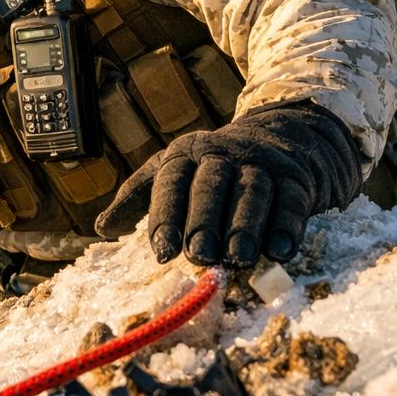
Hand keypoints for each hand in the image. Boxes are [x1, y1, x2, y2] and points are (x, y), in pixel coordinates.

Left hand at [93, 102, 360, 267]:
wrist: (278, 137)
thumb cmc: (210, 168)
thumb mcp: (170, 172)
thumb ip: (138, 199)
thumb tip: (101, 229)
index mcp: (183, 155)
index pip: (170, 183)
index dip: (165, 217)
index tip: (163, 253)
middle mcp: (221, 155)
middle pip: (211, 187)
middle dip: (205, 222)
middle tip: (200, 256)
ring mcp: (261, 163)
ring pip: (253, 193)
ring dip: (246, 227)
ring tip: (239, 258)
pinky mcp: (295, 177)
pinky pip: (292, 202)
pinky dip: (287, 227)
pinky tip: (279, 252)